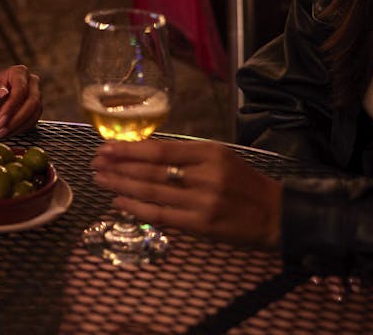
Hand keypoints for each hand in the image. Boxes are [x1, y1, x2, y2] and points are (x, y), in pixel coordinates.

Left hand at [0, 65, 41, 139]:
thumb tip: (3, 93)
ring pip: (33, 115)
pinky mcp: (35, 110)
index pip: (21, 90)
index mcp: (19, 72)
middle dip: (15, 120)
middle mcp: (32, 83)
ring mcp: (36, 97)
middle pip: (32, 103)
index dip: (11, 106)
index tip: (0, 119)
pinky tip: (4, 134)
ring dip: (16, 128)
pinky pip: (31, 123)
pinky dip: (18, 131)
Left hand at [90, 139, 281, 247]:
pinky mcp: (201, 225)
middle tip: (96, 163)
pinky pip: (161, 216)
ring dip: (121, 186)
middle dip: (119, 166)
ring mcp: (202, 202)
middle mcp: (205, 175)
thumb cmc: (243, 183)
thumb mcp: (220, 158)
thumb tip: (142, 153)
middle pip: (151, 170)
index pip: (160, 149)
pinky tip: (119, 203)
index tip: (107, 147)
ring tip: (101, 180)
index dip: (129, 149)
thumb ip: (185, 155)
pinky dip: (137, 209)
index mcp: (209, 153)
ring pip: (152, 192)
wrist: (277, 214)